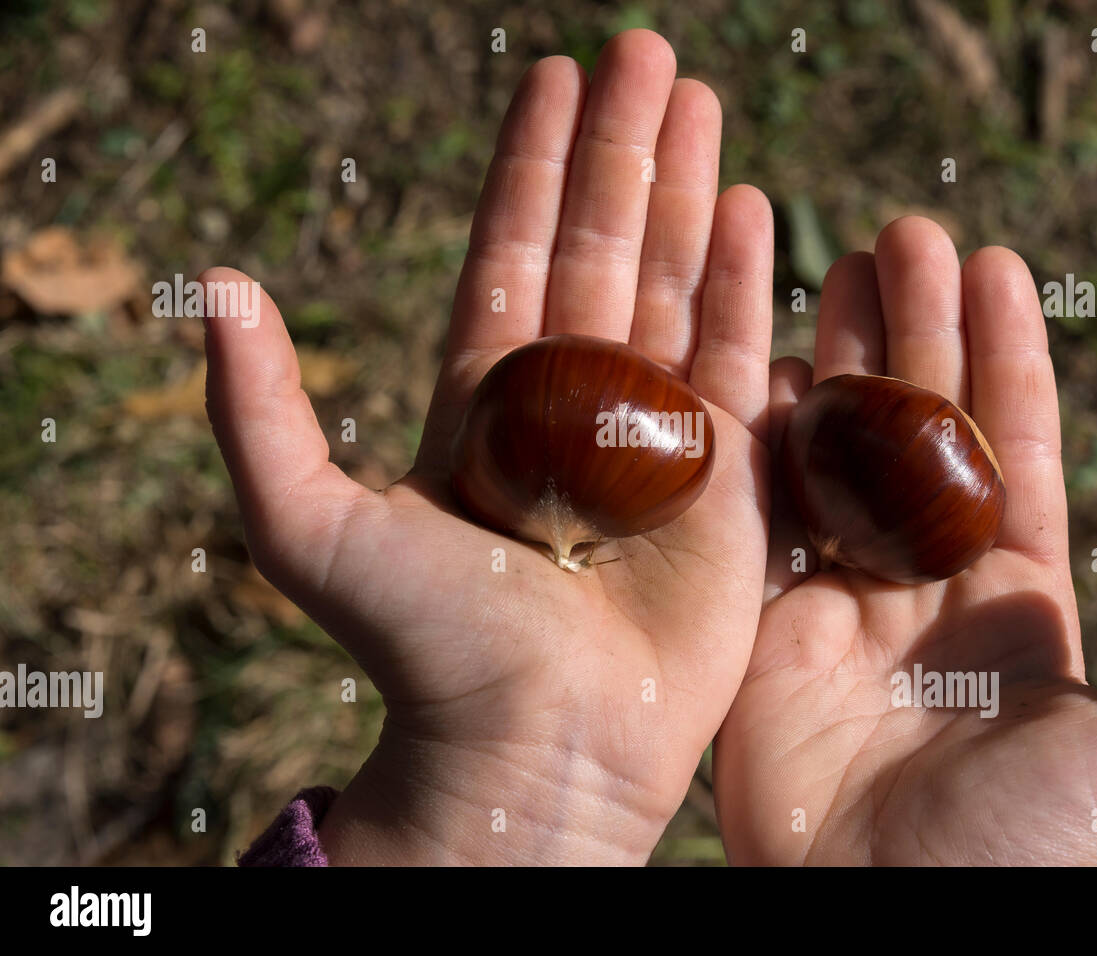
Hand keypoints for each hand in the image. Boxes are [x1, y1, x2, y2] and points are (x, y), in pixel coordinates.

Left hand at [201, 29, 774, 863]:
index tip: (558, 73)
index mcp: (484, 398)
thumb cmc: (423, 650)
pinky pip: (741, 356)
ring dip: (689, 188)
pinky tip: (754, 205)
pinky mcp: (727, 477)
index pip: (515, 248)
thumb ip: (257, 409)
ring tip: (703, 99)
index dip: (534, 160)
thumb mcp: (306, 525)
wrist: (534, 748)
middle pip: (604, 244)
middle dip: (626, 145)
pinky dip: (746, 280)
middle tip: (651, 51)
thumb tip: (218, 286)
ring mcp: (656, 434)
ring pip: (675, 282)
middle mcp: (574, 402)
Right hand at [713, 216, 1096, 864]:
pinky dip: (760, 437)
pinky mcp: (765, 620)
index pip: (1015, 444)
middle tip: (903, 235)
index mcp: (1015, 592)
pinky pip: (762, 511)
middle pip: (919, 424)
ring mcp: (839, 594)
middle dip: (913, 327)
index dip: (1007, 354)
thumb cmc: (1030, 854)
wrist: (892, 921)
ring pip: (839, 448)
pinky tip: (762, 362)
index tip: (997, 265)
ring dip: (837, 357)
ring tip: (834, 266)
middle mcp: (925, 577)